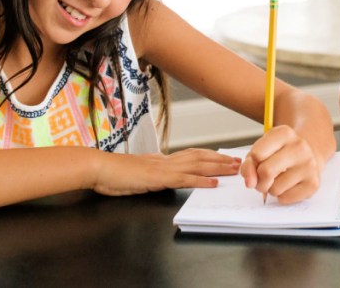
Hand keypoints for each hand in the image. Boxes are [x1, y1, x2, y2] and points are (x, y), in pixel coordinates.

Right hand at [92, 148, 240, 195]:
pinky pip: (184, 179)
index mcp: (161, 159)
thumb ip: (152, 172)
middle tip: (240, 161)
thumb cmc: (113, 173)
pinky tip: (213, 183)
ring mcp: (163, 168)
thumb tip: (161, 173)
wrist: (99, 168)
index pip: (192, 155)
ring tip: (235, 169)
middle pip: (200, 157)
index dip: (210, 155)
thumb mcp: (138, 172)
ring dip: (218, 167)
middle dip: (221, 159)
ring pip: (197, 165)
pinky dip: (201, 180)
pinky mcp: (158, 178)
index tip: (225, 156)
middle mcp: (166, 160)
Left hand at [240, 125, 321, 203]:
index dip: (251, 164)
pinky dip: (282, 196)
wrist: (308, 156)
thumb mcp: (262, 149)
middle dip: (259, 180)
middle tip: (264, 177)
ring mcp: (308, 165)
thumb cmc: (280, 153)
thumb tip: (250, 183)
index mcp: (284, 133)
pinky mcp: (313, 183)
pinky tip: (289, 185)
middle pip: (265, 172)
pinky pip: (285, 198)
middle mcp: (299, 147)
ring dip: (271, 188)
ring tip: (279, 179)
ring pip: (274, 189)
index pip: (257, 154)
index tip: (257, 162)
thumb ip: (249, 163)